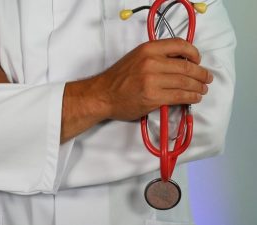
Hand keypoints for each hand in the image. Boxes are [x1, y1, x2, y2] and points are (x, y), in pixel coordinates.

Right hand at [94, 38, 212, 120]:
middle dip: (201, 73)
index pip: (179, 45)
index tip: (198, 60)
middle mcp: (151, 62)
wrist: (103, 94)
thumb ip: (156, 57)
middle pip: (186, 66)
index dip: (194, 53)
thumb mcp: (136, 58)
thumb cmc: (118, 78)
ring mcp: (152, 81)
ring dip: (198, 86)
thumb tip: (180, 62)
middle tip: (207, 78)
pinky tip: (195, 97)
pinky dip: (191, 97)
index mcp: (148, 49)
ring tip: (203, 89)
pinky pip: (179, 96)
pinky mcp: (153, 98)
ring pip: (185, 82)